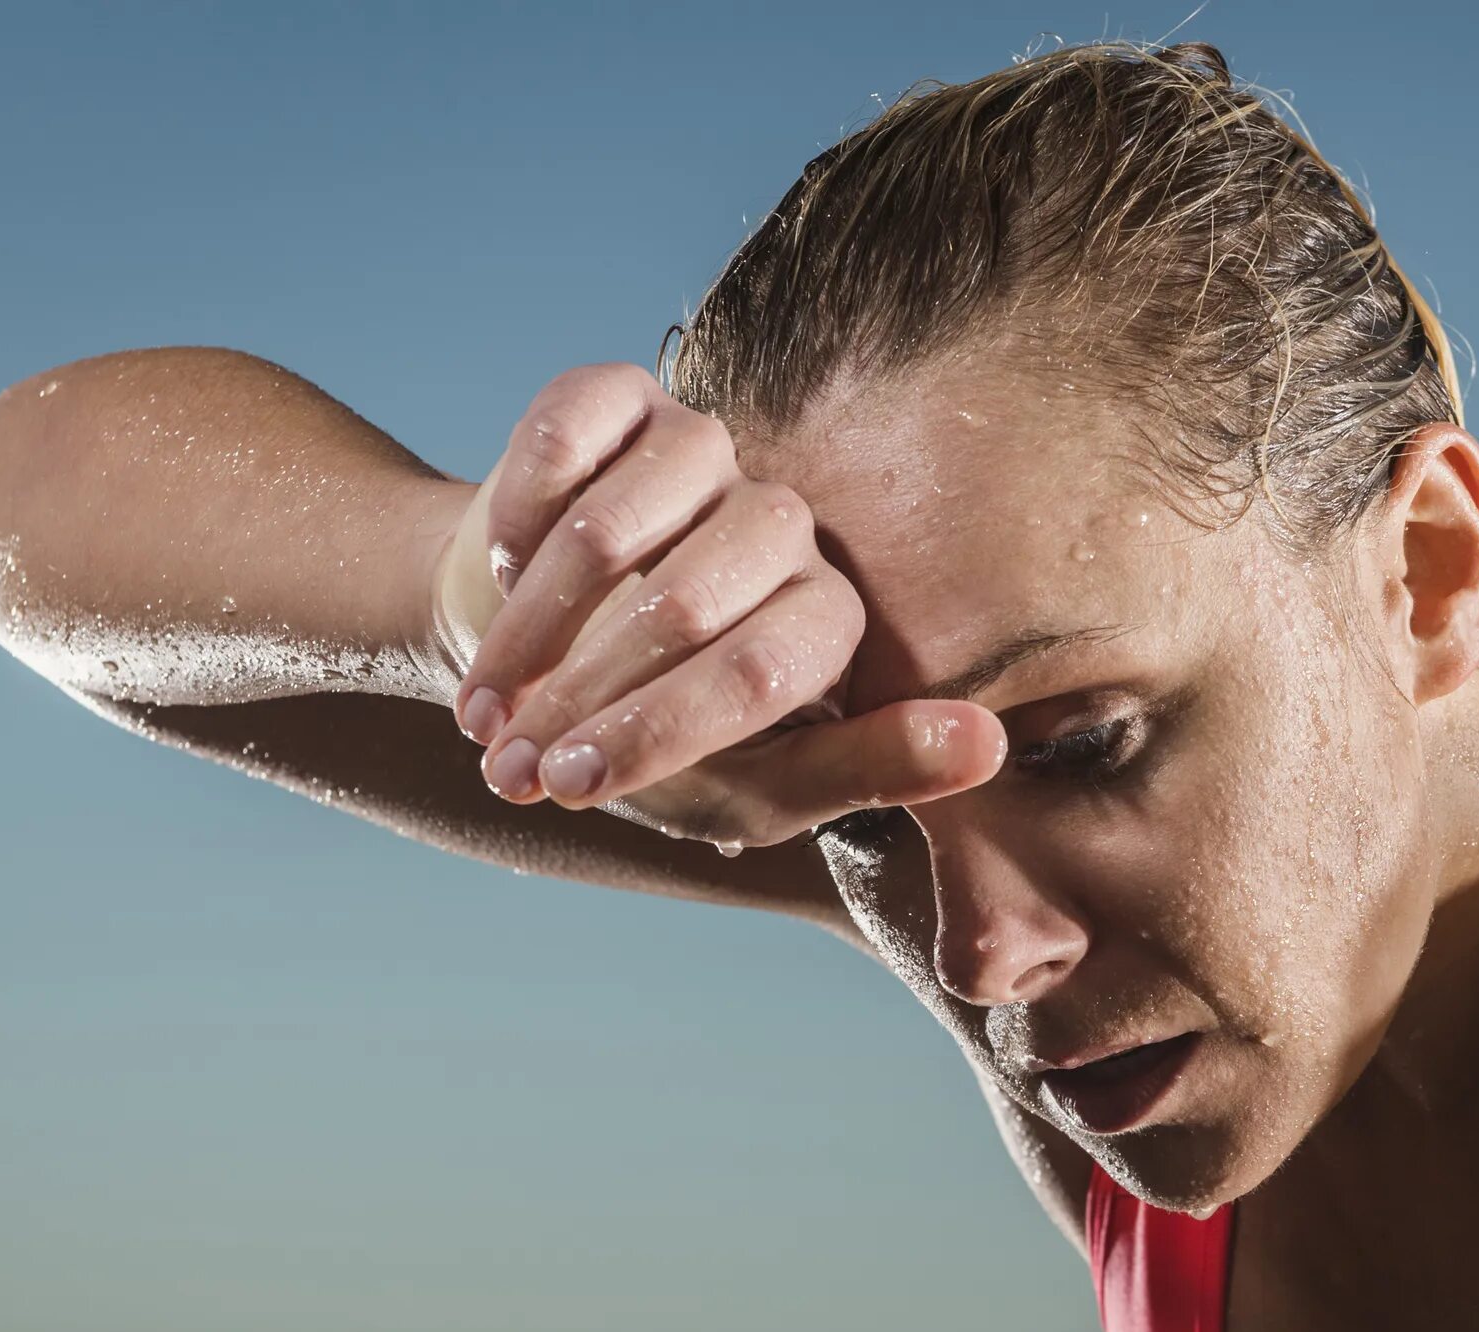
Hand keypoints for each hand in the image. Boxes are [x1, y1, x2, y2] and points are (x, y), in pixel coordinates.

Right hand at [432, 364, 1002, 848]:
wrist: (536, 654)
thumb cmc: (659, 741)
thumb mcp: (759, 788)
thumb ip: (865, 771)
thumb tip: (991, 744)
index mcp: (826, 619)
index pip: (758, 672)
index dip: (651, 735)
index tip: (570, 787)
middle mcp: (780, 525)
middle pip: (680, 607)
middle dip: (578, 700)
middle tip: (511, 762)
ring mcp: (704, 452)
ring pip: (609, 531)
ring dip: (527, 629)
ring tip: (486, 701)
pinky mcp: (622, 397)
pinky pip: (561, 440)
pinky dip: (511, 523)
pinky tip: (500, 573)